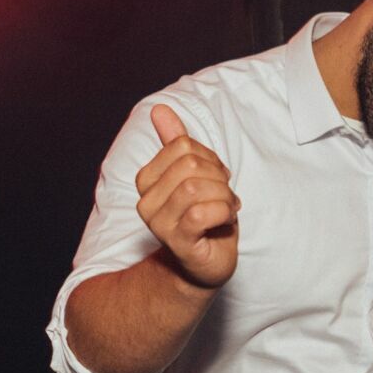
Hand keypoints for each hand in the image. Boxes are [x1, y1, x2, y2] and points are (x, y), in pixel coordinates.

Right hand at [134, 104, 239, 289]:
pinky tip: (226, 220)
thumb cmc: (203, 217)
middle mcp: (146, 202)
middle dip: (218, 178)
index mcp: (147, 181)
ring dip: (223, 197)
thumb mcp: (193, 174)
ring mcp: (159, 224)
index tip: (217, 178)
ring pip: (195, 187)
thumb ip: (175, 142)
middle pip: (190, 165)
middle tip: (224, 196)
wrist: (206, 263)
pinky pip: (201, 213)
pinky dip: (223, 212)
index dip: (209, 158)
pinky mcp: (177, 242)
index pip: (182, 146)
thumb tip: (159, 109)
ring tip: (227, 209)